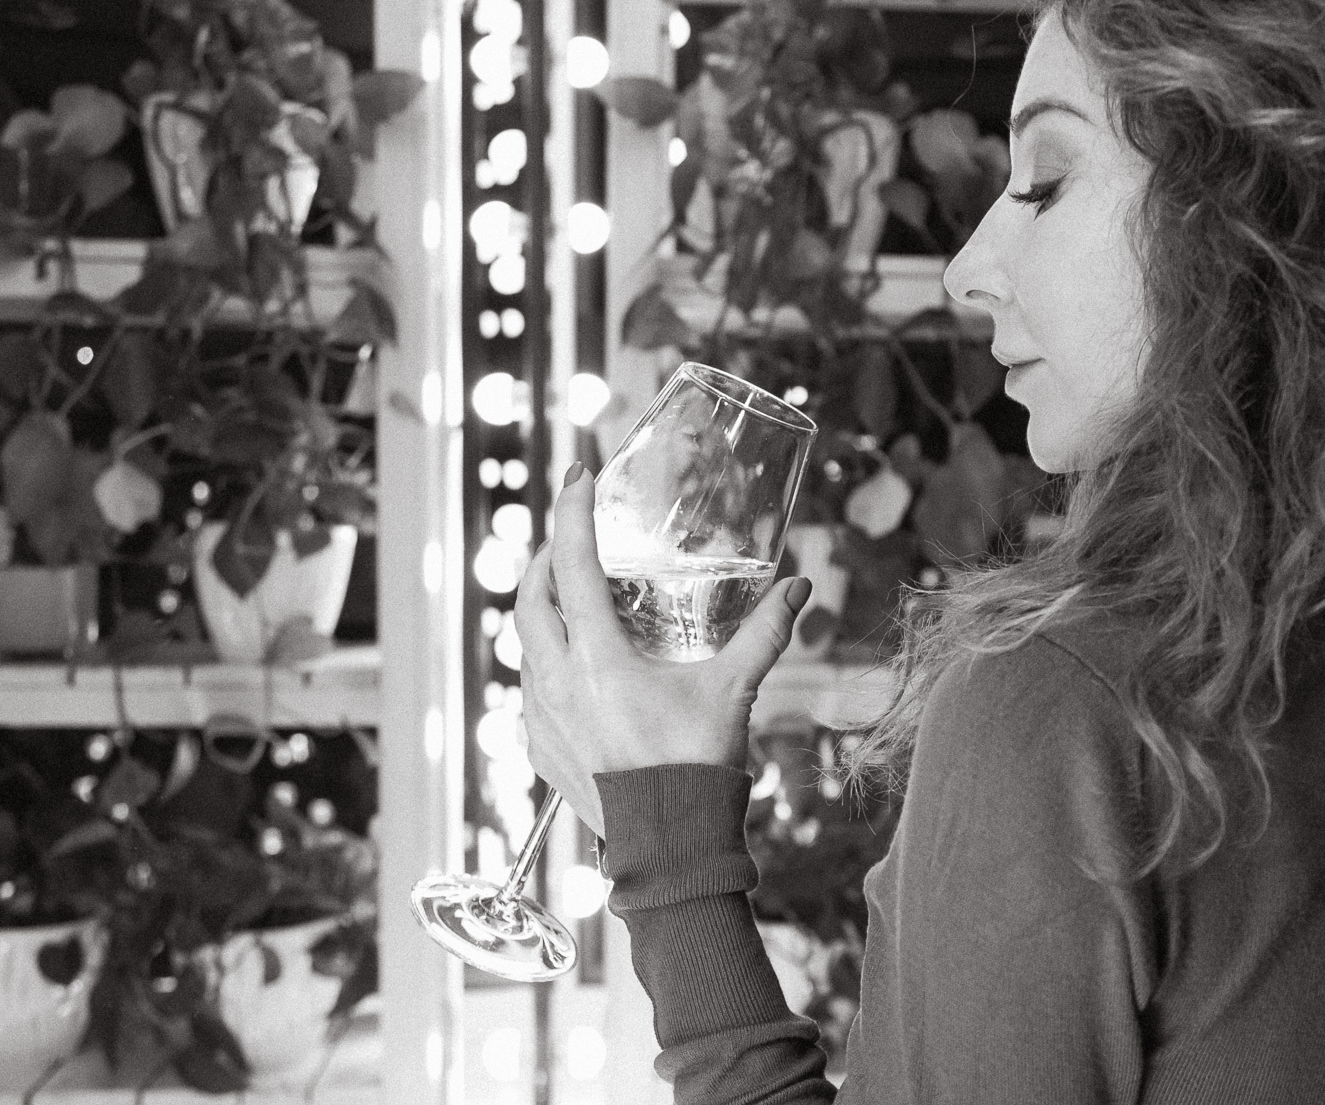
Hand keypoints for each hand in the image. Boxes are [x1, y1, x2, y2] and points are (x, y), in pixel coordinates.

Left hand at [513, 464, 812, 835]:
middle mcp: (557, 683)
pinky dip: (544, 663)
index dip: (571, 513)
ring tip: (571, 598)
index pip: (571, 566)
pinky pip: (528, 691)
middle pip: (529, 597)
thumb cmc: (697, 769)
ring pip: (524, 645)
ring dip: (542, 611)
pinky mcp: (537, 749)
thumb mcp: (734, 692)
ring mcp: (540, 718)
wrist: (669, 848)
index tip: (576, 477)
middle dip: (544, 557)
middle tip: (568, 536)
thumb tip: (800, 588)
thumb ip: (765, 635)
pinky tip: (571, 666)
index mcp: (598, 660)